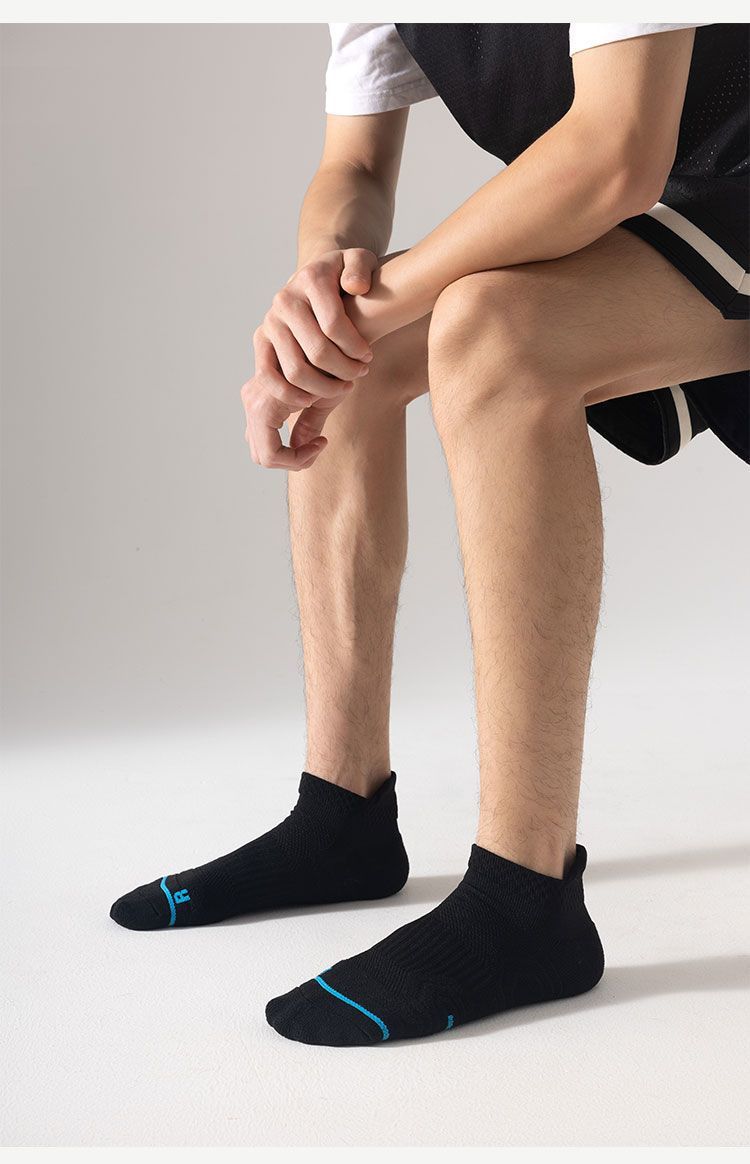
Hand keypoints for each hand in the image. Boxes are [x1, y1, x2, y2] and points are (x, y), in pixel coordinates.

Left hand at [241, 248, 377, 469]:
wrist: (351, 284)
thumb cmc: (338, 342)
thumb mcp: (323, 377)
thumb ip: (311, 408)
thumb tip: (298, 445)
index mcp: (265, 346)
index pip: (269, 387)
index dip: (300, 404)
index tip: (327, 402)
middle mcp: (271, 320)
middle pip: (297, 372)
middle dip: (330, 388)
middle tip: (352, 385)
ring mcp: (288, 296)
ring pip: (319, 349)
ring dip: (346, 367)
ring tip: (362, 366)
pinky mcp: (313, 275)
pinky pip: (334, 323)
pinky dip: (355, 344)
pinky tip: (365, 349)